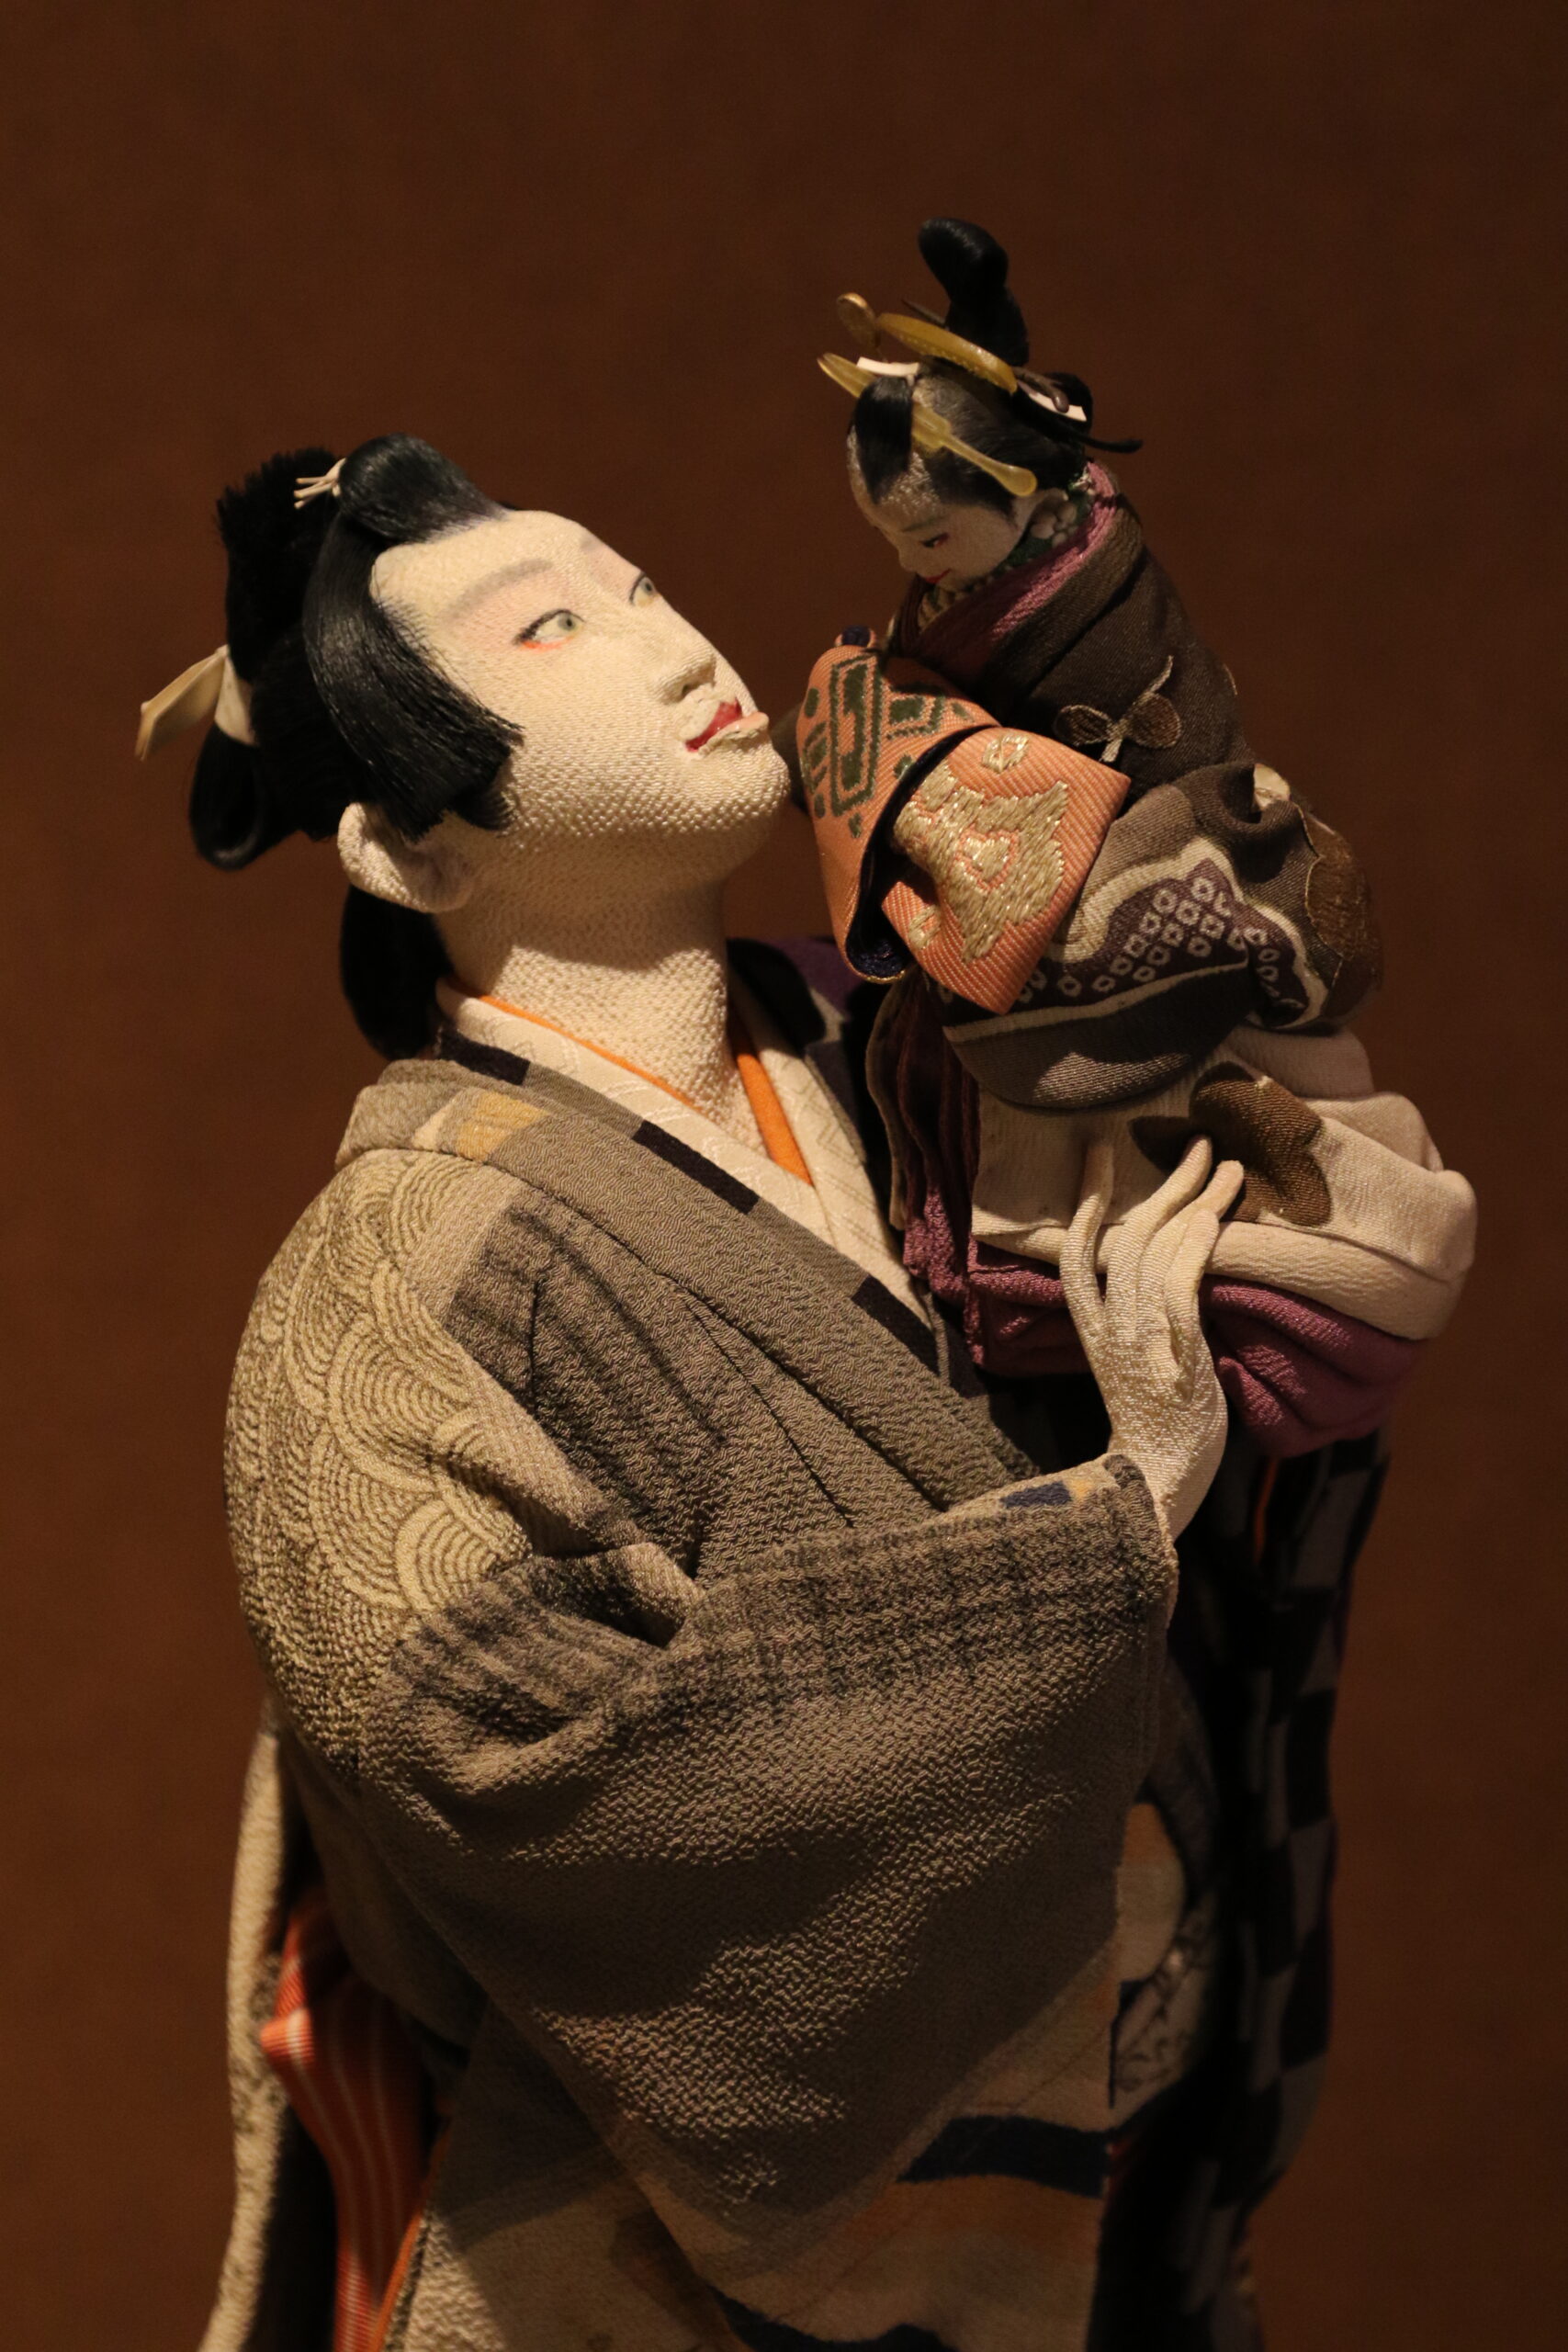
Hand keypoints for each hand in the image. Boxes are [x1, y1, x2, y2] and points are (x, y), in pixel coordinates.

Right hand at [1059, 1136, 1243, 1539]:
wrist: (1155, 1487)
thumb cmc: (1158, 1430)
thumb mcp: (1135, 1368)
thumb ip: (1143, 1322)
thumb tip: (1176, 1273)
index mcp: (1093, 1331)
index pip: (1076, 1252)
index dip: (1086, 1197)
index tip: (1098, 1150)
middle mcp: (1110, 1328)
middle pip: (1126, 1236)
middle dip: (1165, 1183)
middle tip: (1199, 1143)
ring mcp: (1140, 1338)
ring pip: (1156, 1248)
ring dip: (1195, 1199)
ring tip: (1228, 1165)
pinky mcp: (1175, 1352)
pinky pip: (1179, 1283)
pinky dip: (1197, 1243)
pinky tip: (1217, 1215)